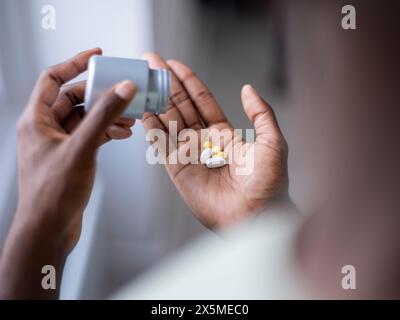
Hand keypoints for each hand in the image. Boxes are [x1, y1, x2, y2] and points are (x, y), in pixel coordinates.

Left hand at [0, 48, 135, 298]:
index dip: (75, 64)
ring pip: (85, 118)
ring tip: (129, 117)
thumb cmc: (53, 193)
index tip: (97, 56)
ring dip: (107, 115)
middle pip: (73, 98)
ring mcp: (59, 143)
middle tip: (122, 92)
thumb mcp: (81, 149)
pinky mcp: (71, 157)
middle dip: (100, 95)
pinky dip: (106, 132)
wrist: (49, 228)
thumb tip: (122, 88)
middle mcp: (46, 129)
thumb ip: (103, 117)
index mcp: (37, 120)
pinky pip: (90, 135)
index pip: (53, 78)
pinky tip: (122, 134)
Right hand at [142, 53, 288, 228]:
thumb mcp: (272, 141)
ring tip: (144, 79)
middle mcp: (204, 142)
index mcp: (224, 134)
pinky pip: (161, 143)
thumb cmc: (269, 183)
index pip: (202, 101)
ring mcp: (188, 154)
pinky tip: (142, 108)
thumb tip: (248, 88)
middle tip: (152, 63)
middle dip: (167, 84)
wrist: (256, 215)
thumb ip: (260, 113)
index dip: (189, 82)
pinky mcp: (177, 168)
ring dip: (156, 99)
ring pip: (168, 121)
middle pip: (181, 106)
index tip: (175, 65)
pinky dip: (150, 126)